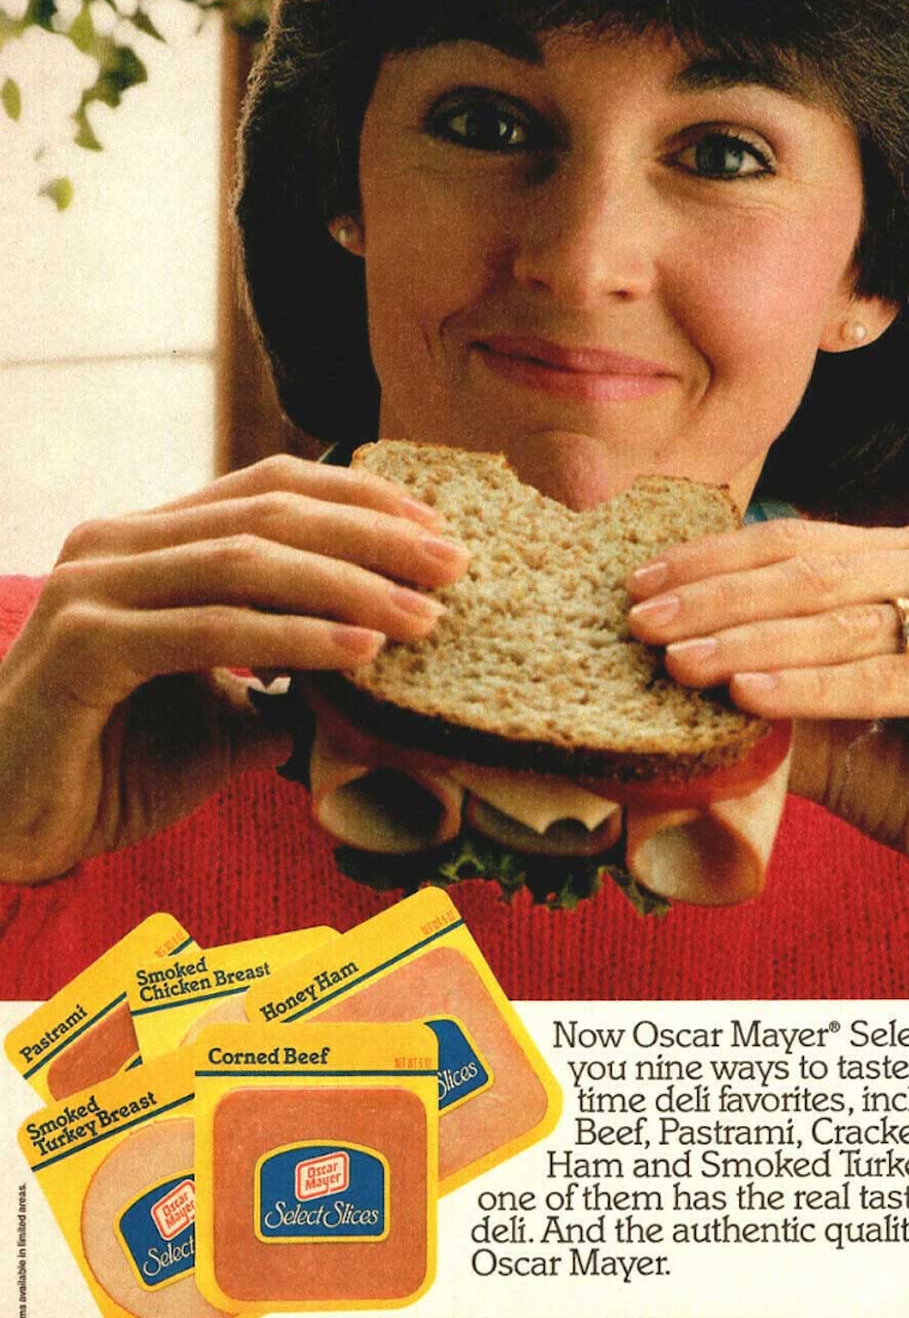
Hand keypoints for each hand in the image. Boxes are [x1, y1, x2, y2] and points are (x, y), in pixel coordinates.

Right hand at [0, 455, 468, 882]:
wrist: (8, 829)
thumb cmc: (111, 769)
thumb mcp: (221, 715)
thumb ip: (285, 681)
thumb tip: (376, 670)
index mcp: (151, 542)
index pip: (270, 488)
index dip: (360, 499)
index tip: (438, 530)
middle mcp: (119, 544)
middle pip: (270, 512)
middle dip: (374, 535)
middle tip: (454, 565)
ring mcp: (95, 588)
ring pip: (246, 561)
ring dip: (348, 586)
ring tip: (423, 618)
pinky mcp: (83, 645)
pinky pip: (210, 629)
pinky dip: (292, 636)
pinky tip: (359, 652)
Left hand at [628, 518, 908, 905]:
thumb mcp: (824, 720)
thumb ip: (763, 683)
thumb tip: (657, 665)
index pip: (797, 544)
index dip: (712, 562)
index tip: (637, 587)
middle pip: (815, 575)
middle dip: (716, 599)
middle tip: (640, 623)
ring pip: (847, 624)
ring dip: (751, 643)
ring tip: (677, 663)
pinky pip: (893, 680)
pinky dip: (814, 689)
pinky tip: (747, 696)